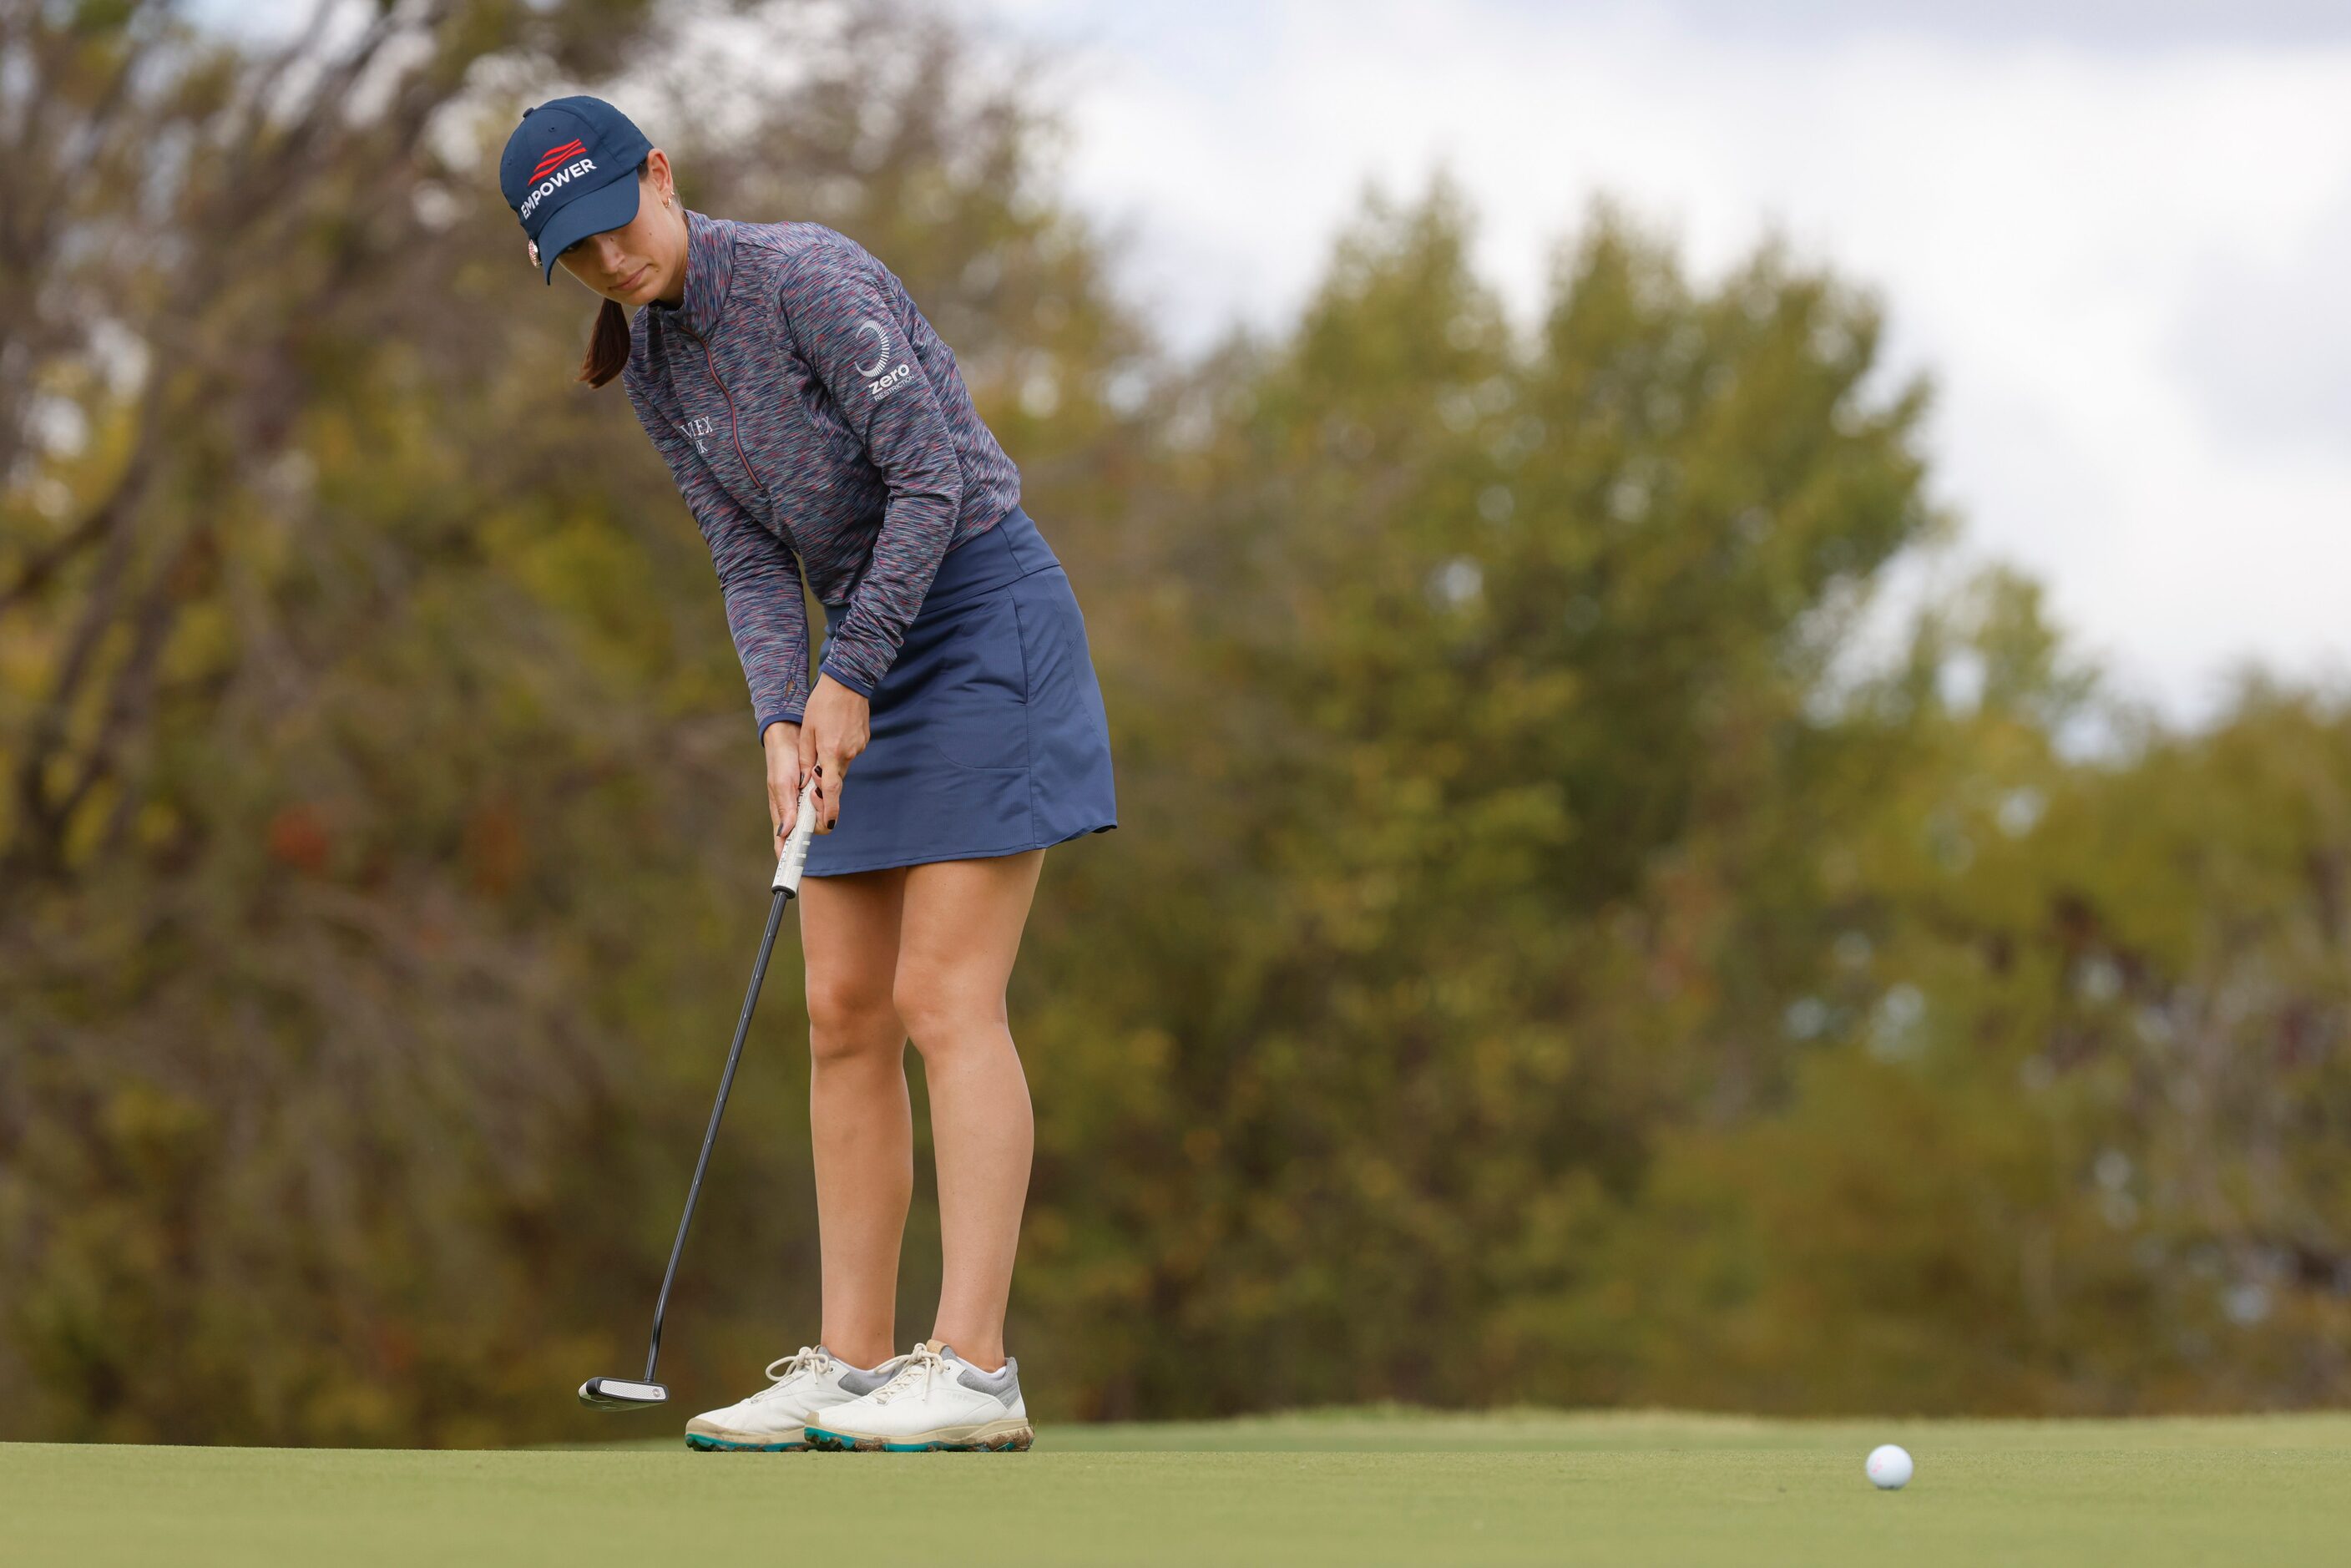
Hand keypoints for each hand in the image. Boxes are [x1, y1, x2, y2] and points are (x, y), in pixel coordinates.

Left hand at [771, 674, 868, 840]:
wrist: (847, 682)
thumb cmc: (823, 704)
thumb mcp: (807, 731)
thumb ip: (806, 759)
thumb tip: (805, 782)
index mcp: (831, 753)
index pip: (832, 789)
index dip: (829, 809)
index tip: (829, 824)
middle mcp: (848, 753)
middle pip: (835, 780)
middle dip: (825, 783)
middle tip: (814, 779)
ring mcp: (858, 747)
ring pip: (841, 766)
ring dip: (831, 763)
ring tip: (823, 741)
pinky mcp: (863, 741)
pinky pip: (848, 754)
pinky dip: (839, 752)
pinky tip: (834, 734)